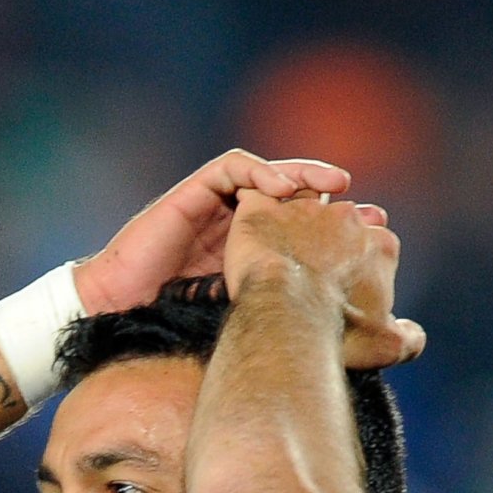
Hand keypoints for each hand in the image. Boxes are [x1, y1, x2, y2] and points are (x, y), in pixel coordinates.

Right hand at [74, 151, 355, 315]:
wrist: (119, 310)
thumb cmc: (170, 319)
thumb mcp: (239, 309)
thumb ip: (274, 302)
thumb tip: (331, 324)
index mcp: (249, 248)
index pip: (300, 225)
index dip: (336, 228)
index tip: (373, 237)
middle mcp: (235, 221)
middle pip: (291, 194)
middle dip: (330, 196)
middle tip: (367, 210)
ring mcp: (214, 204)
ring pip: (266, 175)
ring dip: (301, 175)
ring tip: (333, 186)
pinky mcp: (192, 192)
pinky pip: (231, 168)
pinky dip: (258, 172)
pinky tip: (280, 188)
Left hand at [223, 191, 426, 368]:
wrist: (286, 320)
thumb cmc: (337, 335)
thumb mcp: (386, 346)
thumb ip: (408, 338)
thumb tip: (412, 333)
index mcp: (379, 244)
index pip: (374, 243)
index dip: (357, 263)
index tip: (340, 286)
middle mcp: (346, 218)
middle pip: (338, 221)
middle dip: (327, 238)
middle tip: (306, 267)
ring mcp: (303, 210)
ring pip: (299, 202)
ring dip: (290, 219)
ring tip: (274, 247)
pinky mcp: (259, 212)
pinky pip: (253, 196)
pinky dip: (249, 210)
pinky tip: (242, 234)